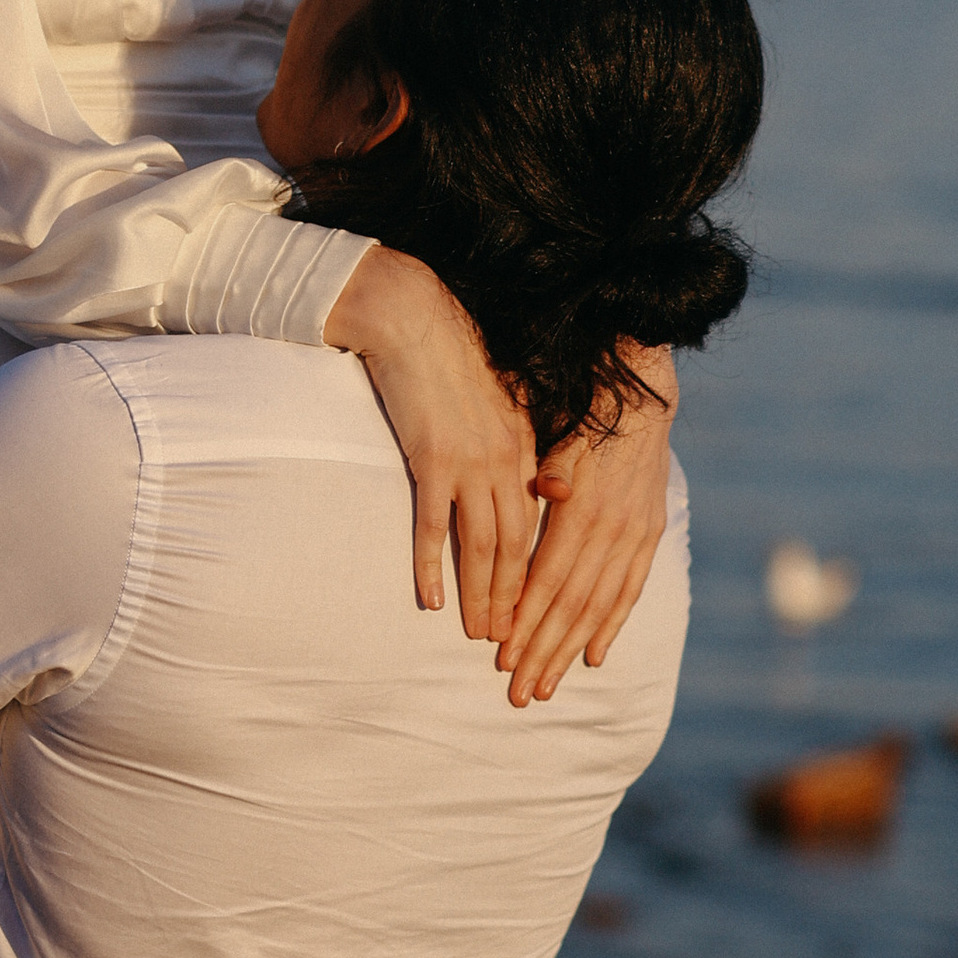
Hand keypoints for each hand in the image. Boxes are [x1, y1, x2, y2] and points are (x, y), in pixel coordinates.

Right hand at [323, 248, 537, 622]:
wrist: (413, 315)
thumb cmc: (453, 352)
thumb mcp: (501, 398)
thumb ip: (522, 441)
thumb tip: (544, 485)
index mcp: (526, 446)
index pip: (539, 525)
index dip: (539, 572)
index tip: (537, 608)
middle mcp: (506, 460)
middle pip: (517, 547)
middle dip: (516, 600)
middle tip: (513, 643)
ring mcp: (469, 462)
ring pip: (482, 546)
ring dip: (482, 595)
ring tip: (480, 634)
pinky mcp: (430, 459)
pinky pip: (433, 526)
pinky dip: (433, 566)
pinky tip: (430, 599)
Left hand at [492, 346, 677, 705]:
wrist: (639, 401)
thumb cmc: (582, 420)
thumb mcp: (562, 436)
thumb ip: (552, 467)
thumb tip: (545, 488)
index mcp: (582, 511)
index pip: (548, 580)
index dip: (527, 620)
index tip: (503, 656)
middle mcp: (611, 532)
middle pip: (571, 605)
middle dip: (543, 651)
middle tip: (520, 692)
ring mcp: (634, 538)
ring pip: (599, 607)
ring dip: (571, 650)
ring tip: (549, 686)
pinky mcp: (648, 538)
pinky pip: (629, 591)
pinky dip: (611, 626)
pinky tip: (594, 656)